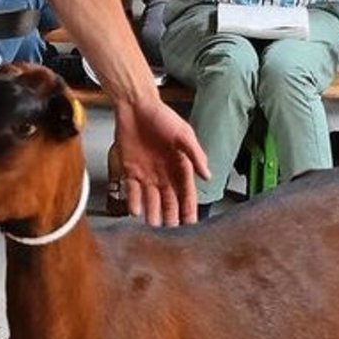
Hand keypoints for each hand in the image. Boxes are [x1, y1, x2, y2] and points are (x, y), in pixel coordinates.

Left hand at [114, 94, 208, 227]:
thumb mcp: (183, 134)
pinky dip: (134, 201)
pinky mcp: (130, 170)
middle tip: (171, 232)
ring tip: (154, 228)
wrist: (135, 105)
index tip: (191, 223)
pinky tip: (136, 212)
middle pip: (169, 200)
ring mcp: (146, 173)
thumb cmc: (161, 116)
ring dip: (153, 213)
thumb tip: (208, 175)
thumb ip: (195, 155)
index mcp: (179, 166)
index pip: (186, 192)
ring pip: (151, 199)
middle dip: (171, 217)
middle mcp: (164, 173)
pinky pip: (132, 190)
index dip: (189, 208)